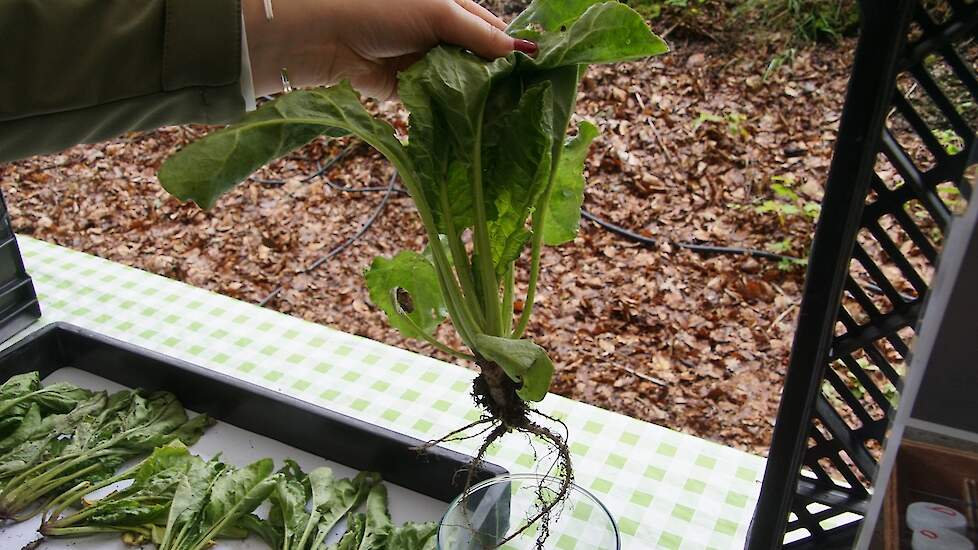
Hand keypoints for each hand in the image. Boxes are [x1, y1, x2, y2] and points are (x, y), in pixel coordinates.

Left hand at [242, 0, 536, 99]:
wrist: (322, 35)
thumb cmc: (378, 9)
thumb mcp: (436, 13)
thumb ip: (476, 34)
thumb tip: (517, 51)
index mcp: (450, 7)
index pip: (492, 30)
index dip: (511, 49)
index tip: (535, 72)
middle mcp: (439, 34)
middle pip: (478, 61)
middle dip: (495, 79)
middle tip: (521, 101)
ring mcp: (424, 64)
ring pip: (461, 86)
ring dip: (474, 100)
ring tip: (500, 117)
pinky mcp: (408, 91)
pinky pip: (437, 103)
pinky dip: (450, 112)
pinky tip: (470, 125)